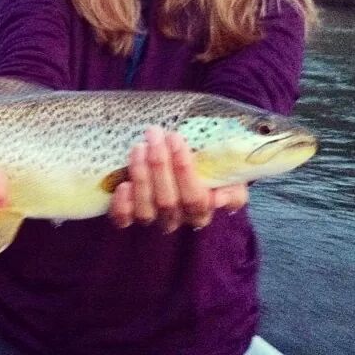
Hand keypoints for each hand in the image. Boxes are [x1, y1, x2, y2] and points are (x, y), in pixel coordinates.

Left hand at [108, 126, 247, 231]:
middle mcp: (177, 219)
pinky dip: (122, 204)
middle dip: (159, 164)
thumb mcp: (229, 177)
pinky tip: (123, 184)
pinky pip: (123, 219)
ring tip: (139, 148)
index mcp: (202, 211)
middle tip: (154, 135)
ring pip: (145, 209)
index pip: (195, 198)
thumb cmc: (207, 171)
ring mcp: (153, 219)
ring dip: (141, 176)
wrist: (185, 170)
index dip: (183, 169)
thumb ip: (232, 189)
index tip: (175, 138)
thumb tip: (217, 199)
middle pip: (168, 201)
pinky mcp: (130, 217)